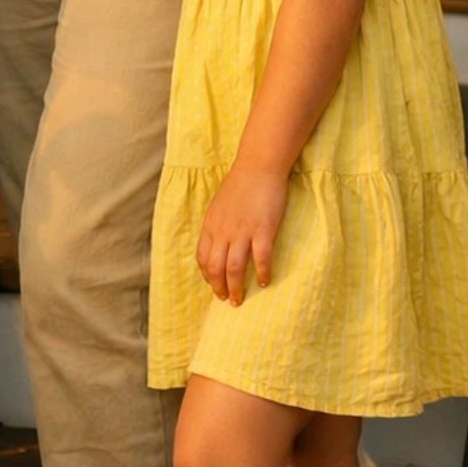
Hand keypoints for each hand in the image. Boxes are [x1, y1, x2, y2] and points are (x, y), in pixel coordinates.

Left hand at [196, 159, 289, 302]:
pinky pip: (261, 259)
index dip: (207, 275)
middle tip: (226, 299)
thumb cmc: (240, 183)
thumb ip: (217, 223)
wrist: (258, 166)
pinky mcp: (262, 230)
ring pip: (234, 268)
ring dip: (236, 288)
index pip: (202, 257)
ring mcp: (242, 231)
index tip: (214, 285)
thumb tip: (218, 241)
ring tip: (240, 300)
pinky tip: (265, 282)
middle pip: (216, 268)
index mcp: (211, 224)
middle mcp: (223, 231)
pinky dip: (262, 274)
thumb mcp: (219, 203)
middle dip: (219, 288)